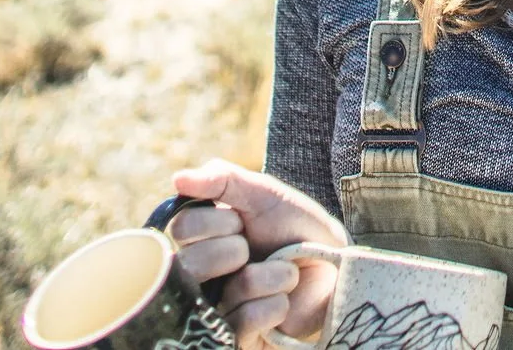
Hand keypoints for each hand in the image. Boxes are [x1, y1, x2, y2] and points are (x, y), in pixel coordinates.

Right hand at [169, 158, 348, 348]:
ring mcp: (217, 309)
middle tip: (255, 248)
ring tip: (285, 272)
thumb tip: (178, 178)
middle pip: (192, 263)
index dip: (217, 221)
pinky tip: (284, 301)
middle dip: (236, 249)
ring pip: (228, 292)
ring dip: (270, 275)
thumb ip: (222, 179)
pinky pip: (244, 322)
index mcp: (200, 240)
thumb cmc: (295, 227)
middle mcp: (200, 276)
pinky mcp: (237, 338)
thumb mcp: (263, 193)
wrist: (334, 265)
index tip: (241, 220)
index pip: (182, 228)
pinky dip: (275, 304)